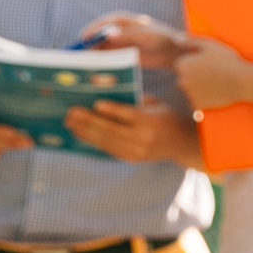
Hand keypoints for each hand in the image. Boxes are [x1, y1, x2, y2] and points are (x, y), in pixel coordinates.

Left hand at [65, 100, 198, 163]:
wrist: (182, 143)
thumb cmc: (166, 117)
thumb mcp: (155, 104)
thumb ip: (134, 101)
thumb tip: (105, 94)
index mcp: (151, 121)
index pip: (127, 114)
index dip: (110, 110)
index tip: (94, 103)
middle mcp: (143, 138)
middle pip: (111, 129)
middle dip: (88, 120)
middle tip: (71, 112)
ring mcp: (136, 151)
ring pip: (106, 141)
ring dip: (85, 132)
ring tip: (70, 123)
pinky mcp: (131, 158)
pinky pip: (108, 149)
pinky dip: (92, 141)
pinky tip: (80, 134)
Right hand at [84, 12, 188, 69]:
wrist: (173, 51)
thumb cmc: (161, 38)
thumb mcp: (145, 36)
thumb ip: (127, 35)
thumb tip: (108, 34)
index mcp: (122, 20)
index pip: (103, 23)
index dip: (92, 30)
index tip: (83, 38)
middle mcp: (117, 30)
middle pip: (98, 36)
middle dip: (88, 45)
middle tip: (78, 55)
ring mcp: (118, 42)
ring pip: (100, 48)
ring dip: (92, 55)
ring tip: (83, 66)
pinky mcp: (120, 54)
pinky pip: (107, 57)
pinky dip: (100, 62)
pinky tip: (95, 70)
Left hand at [173, 35, 252, 111]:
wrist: (242, 81)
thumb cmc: (227, 60)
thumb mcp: (209, 44)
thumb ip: (190, 40)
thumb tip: (175, 39)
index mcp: (182, 65)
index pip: (182, 65)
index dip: (195, 63)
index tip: (208, 63)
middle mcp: (182, 81)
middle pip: (184, 78)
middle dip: (194, 76)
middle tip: (213, 74)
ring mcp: (189, 94)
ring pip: (191, 90)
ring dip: (199, 88)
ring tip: (216, 83)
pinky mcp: (197, 106)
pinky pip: (197, 101)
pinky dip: (204, 98)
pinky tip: (216, 92)